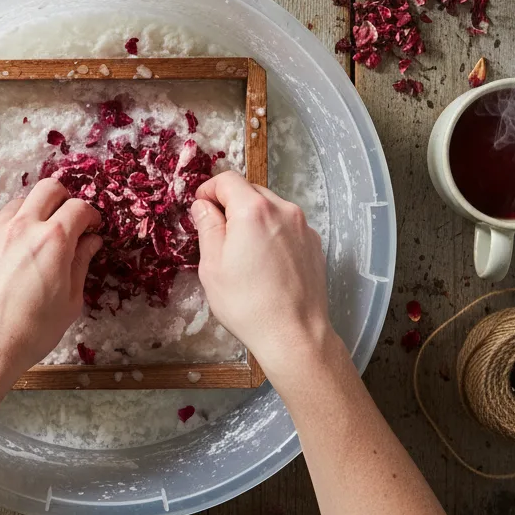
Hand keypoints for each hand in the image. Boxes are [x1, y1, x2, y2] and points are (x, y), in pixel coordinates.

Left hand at [0, 179, 101, 389]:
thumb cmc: (30, 333)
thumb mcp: (69, 302)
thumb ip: (80, 264)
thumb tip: (90, 242)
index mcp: (53, 240)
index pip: (78, 207)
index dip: (90, 214)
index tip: (92, 226)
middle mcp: (22, 228)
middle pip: (47, 188)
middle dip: (64, 198)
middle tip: (68, 220)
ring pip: (19, 203)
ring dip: (35, 211)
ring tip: (39, 237)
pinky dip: (11, 231)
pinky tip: (13, 258)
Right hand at [191, 171, 331, 375]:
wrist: (295, 335)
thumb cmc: (248, 304)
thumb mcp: (212, 266)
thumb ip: (207, 226)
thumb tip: (203, 206)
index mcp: (253, 211)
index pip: (227, 180)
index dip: (209, 190)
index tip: (200, 207)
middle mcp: (283, 210)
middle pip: (250, 191)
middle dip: (231, 204)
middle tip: (218, 232)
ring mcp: (303, 226)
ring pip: (270, 207)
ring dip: (253, 217)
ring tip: (244, 250)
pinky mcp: (314, 243)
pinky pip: (287, 225)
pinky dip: (273, 232)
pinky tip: (266, 261)